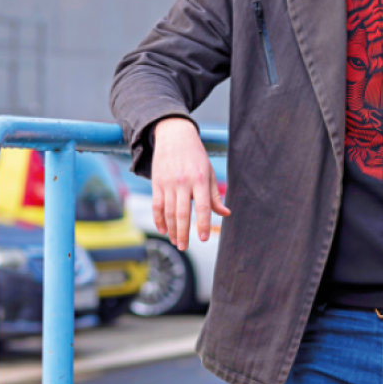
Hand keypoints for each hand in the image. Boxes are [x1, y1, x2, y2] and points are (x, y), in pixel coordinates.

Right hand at [150, 117, 229, 250]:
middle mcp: (183, 182)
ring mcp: (168, 183)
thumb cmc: (196, 156)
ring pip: (168, 212)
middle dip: (184, 233)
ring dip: (172, 230)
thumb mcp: (208, 172)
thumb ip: (215, 196)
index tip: (204, 238)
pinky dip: (159, 220)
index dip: (203, 224)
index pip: (202, 206)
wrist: (174, 136)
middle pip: (182, 213)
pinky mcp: (156, 183)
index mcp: (199, 179)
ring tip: (176, 242)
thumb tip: (225, 214)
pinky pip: (156, 205)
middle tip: (185, 247)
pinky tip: (164, 230)